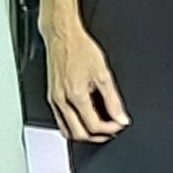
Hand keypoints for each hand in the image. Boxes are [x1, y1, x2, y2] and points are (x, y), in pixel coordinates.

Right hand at [45, 18, 128, 143]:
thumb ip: (113, 100)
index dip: (110, 129)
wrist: (62, 36)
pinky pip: (60, 120)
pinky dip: (73, 126)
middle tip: (111, 130)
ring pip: (67, 131)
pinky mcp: (51, 97)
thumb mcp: (103, 73)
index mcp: (76, 95)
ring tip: (98, 129)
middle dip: (97, 136)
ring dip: (84, 134)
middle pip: (79, 133)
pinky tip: (83, 119)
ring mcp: (54, 100)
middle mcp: (62, 101)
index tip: (120, 124)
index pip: (94, 125)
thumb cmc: (80, 49)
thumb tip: (121, 117)